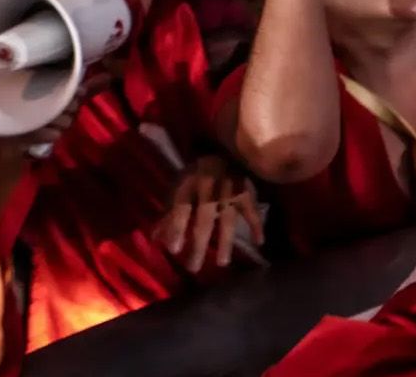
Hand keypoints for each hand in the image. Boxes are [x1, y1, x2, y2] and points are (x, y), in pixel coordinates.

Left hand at [156, 155, 263, 271]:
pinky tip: (259, 242)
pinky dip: (257, 225)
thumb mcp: (179, 187)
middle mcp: (209, 188)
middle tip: (194, 268)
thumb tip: (156, 238)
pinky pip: (252, 210)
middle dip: (199, 244)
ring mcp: (231, 190)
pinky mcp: (247, 191)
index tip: (174, 250)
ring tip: (223, 263)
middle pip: (204, 219)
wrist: (226, 146)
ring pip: (228, 219)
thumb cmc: (197, 172)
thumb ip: (169, 213)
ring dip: (225, 242)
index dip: (177, 228)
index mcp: (189, 184)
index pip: (182, 208)